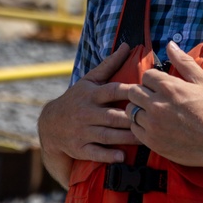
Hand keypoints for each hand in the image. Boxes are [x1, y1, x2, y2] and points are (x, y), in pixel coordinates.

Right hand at [37, 43, 139, 186]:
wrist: (50, 125)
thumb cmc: (76, 99)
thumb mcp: (89, 80)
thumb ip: (109, 65)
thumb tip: (127, 46)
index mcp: (91, 95)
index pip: (112, 91)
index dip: (129, 91)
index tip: (146, 92)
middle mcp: (87, 113)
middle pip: (113, 116)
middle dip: (131, 118)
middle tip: (153, 120)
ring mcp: (82, 132)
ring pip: (107, 136)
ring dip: (127, 138)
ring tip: (146, 139)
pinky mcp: (79, 148)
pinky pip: (95, 153)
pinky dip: (108, 155)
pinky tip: (122, 156)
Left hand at [126, 41, 202, 175]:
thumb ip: (184, 62)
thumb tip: (170, 44)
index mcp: (169, 87)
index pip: (146, 75)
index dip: (154, 79)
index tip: (162, 87)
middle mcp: (157, 105)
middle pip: (133, 92)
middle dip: (143, 92)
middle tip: (156, 98)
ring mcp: (153, 124)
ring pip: (131, 110)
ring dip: (140, 109)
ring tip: (154, 112)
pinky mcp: (152, 141)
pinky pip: (134, 128)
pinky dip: (140, 125)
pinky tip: (154, 126)